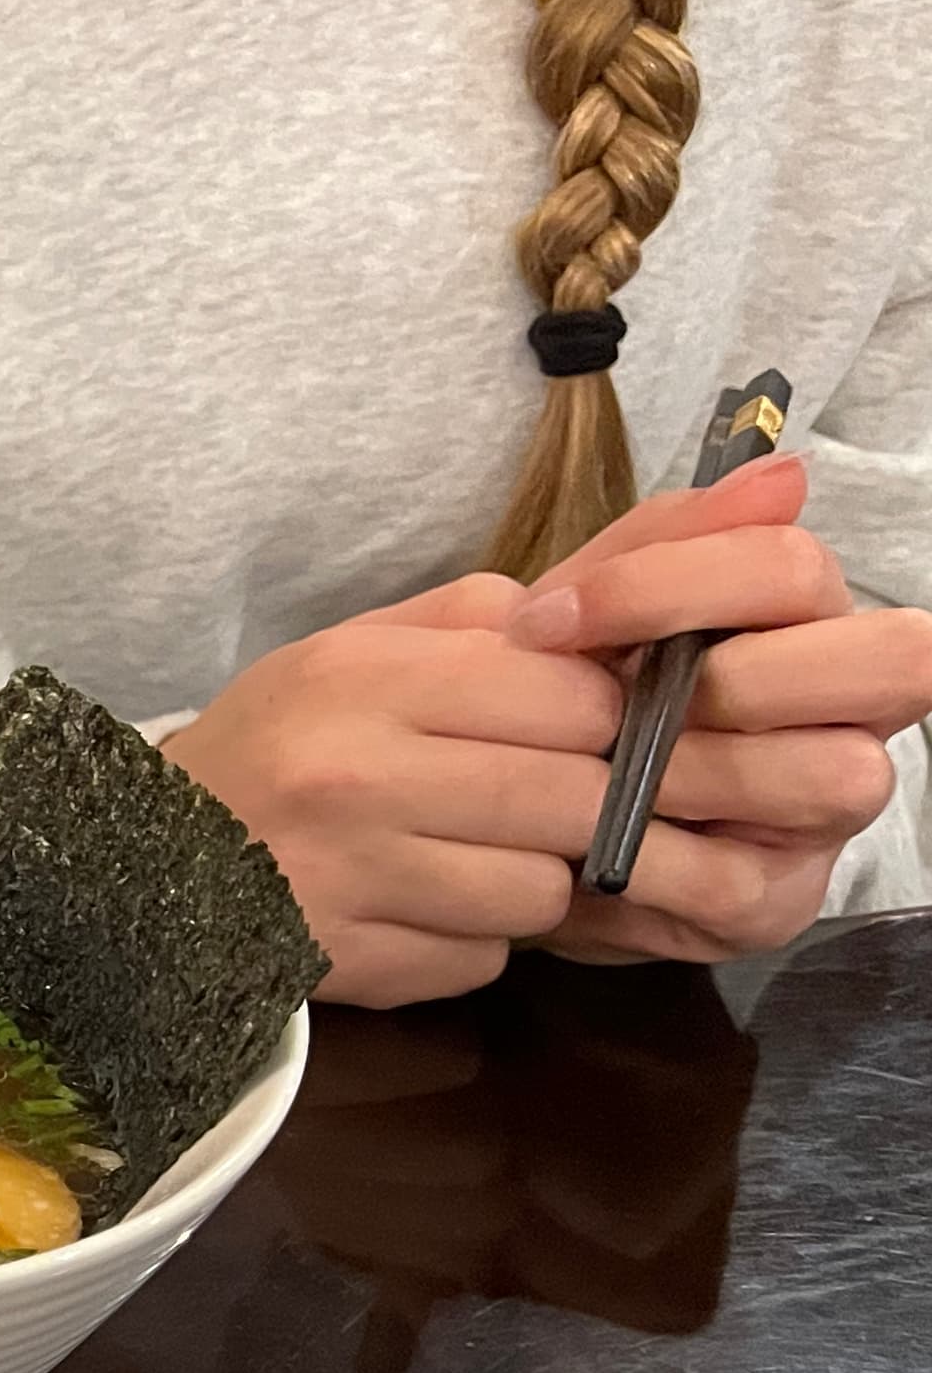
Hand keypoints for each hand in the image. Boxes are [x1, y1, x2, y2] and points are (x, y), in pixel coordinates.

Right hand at [162, 576, 626, 1007]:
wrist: (137, 856)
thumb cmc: (273, 743)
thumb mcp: (347, 649)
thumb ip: (470, 622)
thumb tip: (598, 635)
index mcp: (360, 679)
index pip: (572, 698)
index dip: (597, 716)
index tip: (569, 728)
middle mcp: (354, 776)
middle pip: (576, 799)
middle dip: (586, 804)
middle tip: (544, 801)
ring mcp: (352, 880)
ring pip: (540, 894)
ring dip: (529, 880)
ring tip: (474, 858)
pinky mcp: (352, 964)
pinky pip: (482, 961)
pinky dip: (470, 940)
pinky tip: (421, 909)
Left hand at [498, 457, 931, 964]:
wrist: (481, 820)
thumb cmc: (559, 699)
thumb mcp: (587, 610)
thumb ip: (665, 540)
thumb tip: (783, 472)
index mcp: (805, 623)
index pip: (798, 567)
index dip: (676, 583)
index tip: (551, 618)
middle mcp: (848, 711)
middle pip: (892, 661)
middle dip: (740, 676)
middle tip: (620, 700)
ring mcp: (825, 813)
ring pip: (840, 774)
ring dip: (695, 771)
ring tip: (599, 771)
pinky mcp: (775, 900)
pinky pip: (743, 879)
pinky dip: (647, 857)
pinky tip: (580, 842)